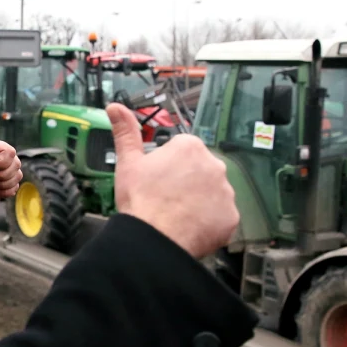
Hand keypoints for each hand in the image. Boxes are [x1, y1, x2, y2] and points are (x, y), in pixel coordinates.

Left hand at [0, 121, 21, 212]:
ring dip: (1, 184)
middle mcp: (2, 158)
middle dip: (0, 175)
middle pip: (16, 165)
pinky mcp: (8, 184)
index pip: (11, 152)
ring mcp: (6, 171)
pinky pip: (15, 187)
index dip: (0, 162)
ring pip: (17, 177)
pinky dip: (3, 192)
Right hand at [108, 102, 237, 259]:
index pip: (182, 153)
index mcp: (190, 147)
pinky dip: (209, 223)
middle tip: (167, 201)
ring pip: (212, 195)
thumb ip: (126, 133)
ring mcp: (226, 191)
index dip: (168, 170)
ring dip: (200, 203)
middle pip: (200, 173)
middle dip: (187, 185)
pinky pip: (221, 217)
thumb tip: (114, 107)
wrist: (154, 239)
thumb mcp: (128, 163)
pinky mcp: (231, 216)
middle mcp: (214, 164)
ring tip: (178, 217)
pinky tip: (190, 229)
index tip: (158, 183)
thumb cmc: (140, 200)